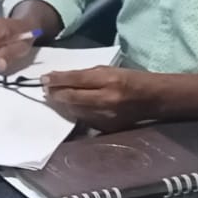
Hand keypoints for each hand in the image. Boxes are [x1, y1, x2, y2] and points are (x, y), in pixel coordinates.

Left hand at [42, 67, 158, 131]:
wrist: (154, 99)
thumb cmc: (131, 79)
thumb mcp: (110, 70)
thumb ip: (86, 75)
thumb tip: (61, 78)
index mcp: (109, 81)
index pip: (76, 79)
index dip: (57, 79)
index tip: (44, 78)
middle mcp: (106, 100)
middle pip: (72, 97)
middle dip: (55, 93)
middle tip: (45, 88)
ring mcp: (106, 117)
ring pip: (75, 110)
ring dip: (62, 103)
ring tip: (54, 96)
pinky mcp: (107, 128)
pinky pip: (84, 119)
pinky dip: (75, 111)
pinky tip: (70, 106)